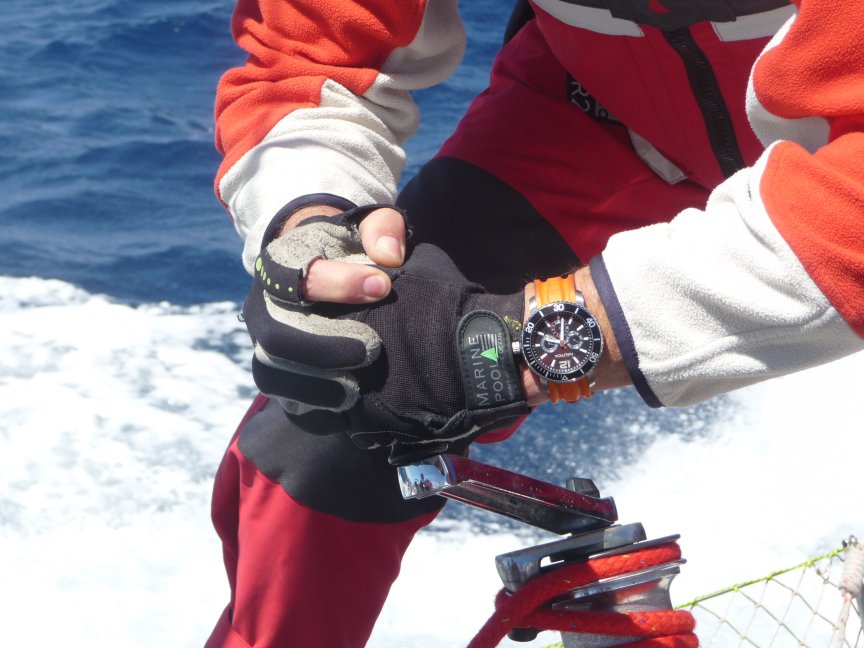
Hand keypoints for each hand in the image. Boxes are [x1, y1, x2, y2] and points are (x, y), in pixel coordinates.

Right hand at [243, 206, 530, 460]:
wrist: (324, 268)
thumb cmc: (351, 248)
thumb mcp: (370, 225)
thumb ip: (382, 229)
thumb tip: (389, 255)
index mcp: (280, 264)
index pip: (297, 276)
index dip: (340, 283)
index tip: (383, 285)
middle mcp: (262, 306)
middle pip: (275, 335)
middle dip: (323, 347)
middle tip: (371, 348)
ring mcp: (265, 343)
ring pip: (271, 372)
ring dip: (314, 385)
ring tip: (356, 390)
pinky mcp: (278, 372)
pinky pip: (283, 399)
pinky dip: (312, 409)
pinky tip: (345, 411)